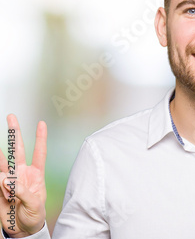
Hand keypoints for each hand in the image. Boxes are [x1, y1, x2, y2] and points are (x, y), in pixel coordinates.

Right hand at [0, 114, 46, 237]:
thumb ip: (24, 193)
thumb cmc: (33, 216)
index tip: (42, 122)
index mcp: (37, 174)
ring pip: (2, 161)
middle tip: (11, 116)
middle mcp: (22, 173)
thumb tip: (8, 181)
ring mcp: (9, 179)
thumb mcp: (35, 206)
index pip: (40, 153)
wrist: (22, 229)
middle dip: (15, 133)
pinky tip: (4, 191)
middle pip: (18, 149)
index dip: (41, 138)